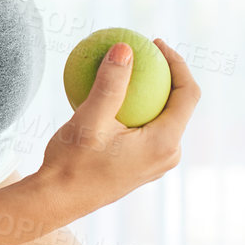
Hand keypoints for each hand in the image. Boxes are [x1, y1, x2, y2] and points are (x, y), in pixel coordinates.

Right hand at [38, 37, 200, 205]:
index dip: (178, 63)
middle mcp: (167, 155)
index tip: (155, 43)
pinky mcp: (142, 165)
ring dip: (151, 90)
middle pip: (180, 104)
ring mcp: (156, 163)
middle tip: (144, 50)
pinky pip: (148, 128)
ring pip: (164, 117)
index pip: (188, 94)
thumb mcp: (89, 119)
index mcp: (164, 143)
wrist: (56, 201)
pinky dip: (138, 107)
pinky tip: (114, 93)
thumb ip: (110, 83)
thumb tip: (125, 47)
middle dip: (166, 73)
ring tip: (131, 67)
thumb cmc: (71, 164)